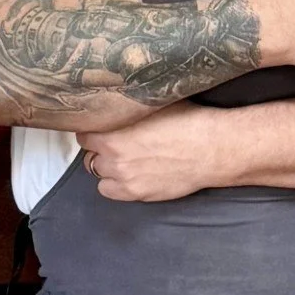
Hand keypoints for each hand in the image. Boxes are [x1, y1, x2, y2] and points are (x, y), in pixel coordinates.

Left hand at [79, 101, 222, 201]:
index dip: (92, 128)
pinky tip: (127, 173)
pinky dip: (113, 183)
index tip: (99, 125)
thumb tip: (118, 100)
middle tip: (112, 139)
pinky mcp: (138, 194)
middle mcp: (114, 159)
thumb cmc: (187, 121)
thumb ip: (129, 107)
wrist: (210, 149)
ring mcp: (125, 180)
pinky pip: (109, 191)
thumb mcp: (153, 103)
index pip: (83, 134)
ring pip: (97, 173)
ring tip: (120, 157)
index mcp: (114, 134)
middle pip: (88, 155)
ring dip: (105, 165)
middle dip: (98, 147)